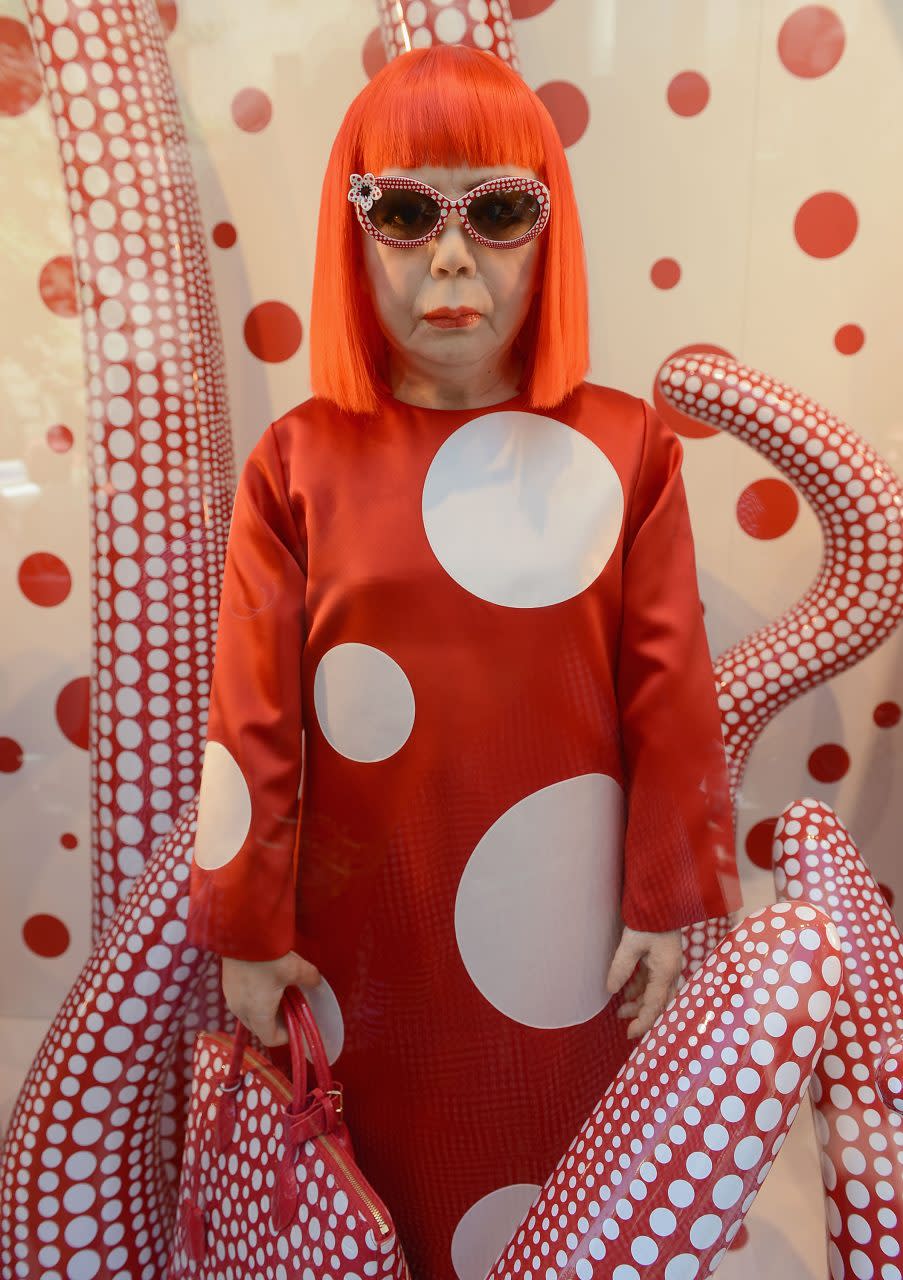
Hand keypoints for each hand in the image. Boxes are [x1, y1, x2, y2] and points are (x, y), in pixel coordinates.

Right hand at [221, 950, 321, 1046]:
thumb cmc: (268, 956)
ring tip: (279, 991)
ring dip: (265, 1009)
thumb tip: (316, 983)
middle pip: (260, 1028)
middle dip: (277, 1022)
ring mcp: (231, 998)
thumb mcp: (296, 968)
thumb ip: (310, 979)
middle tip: (292, 1006)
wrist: (241, 933)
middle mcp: (241, 1011)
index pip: (271, 1038)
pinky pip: (243, 1001)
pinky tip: (265, 980)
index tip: (298, 1022)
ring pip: (250, 1014)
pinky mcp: (227, 984)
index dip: (287, 1035)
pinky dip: (255, 998)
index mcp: (258, 1014)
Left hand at [606, 926, 682, 1040]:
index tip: (630, 1034)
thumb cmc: (649, 920)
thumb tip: (611, 990)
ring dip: (640, 1001)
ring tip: (620, 1007)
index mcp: (666, 971)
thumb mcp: (631, 944)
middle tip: (622, 1020)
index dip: (643, 1022)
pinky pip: (653, 980)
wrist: (663, 899)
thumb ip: (621, 968)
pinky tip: (627, 989)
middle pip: (658, 1002)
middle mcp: (671, 972)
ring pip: (656, 992)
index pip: (654, 1005)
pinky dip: (641, 988)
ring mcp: (669, 965)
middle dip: (641, 1014)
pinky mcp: (664, 958)